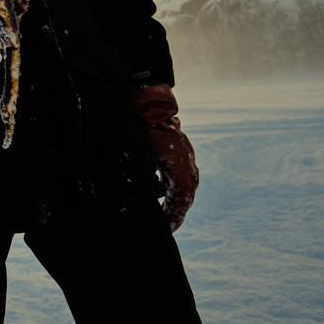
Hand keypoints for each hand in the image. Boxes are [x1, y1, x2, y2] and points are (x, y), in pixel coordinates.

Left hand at [131, 83, 199, 231]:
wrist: (144, 94)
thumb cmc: (135, 121)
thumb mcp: (134, 149)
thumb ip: (137, 171)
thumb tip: (140, 196)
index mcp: (176, 160)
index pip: (182, 194)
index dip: (176, 213)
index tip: (168, 228)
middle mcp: (186, 156)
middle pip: (188, 190)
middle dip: (179, 209)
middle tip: (169, 225)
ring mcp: (185, 150)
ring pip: (189, 180)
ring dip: (180, 197)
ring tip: (170, 212)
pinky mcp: (180, 145)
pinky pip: (184, 169)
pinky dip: (178, 184)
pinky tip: (168, 190)